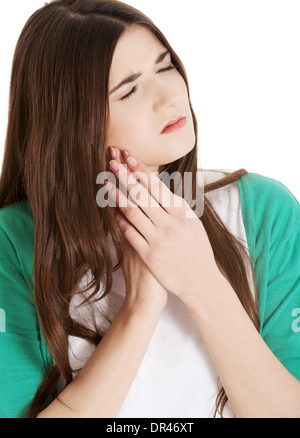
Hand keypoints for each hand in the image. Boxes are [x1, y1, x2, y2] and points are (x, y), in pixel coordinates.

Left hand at [106, 147, 224, 307]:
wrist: (201, 282)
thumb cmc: (198, 252)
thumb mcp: (193, 224)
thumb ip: (178, 207)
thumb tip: (163, 190)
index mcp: (182, 213)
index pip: (157, 186)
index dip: (140, 170)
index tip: (129, 157)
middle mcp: (170, 223)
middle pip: (142, 194)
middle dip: (124, 175)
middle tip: (111, 161)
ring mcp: (159, 239)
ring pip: (132, 211)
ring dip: (116, 195)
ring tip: (105, 182)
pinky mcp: (149, 254)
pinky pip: (129, 233)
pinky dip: (118, 220)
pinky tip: (110, 210)